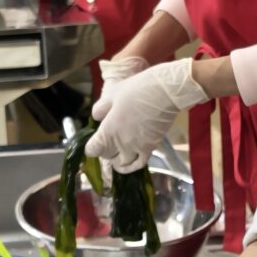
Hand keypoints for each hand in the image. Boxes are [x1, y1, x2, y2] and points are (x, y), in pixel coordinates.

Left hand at [86, 58, 204, 172]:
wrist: (166, 93)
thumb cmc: (137, 90)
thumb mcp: (112, 93)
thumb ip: (100, 108)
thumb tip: (97, 117)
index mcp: (109, 131)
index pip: (93, 150)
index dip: (91, 147)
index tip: (93, 141)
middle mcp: (122, 144)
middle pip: (107, 158)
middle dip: (105, 152)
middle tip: (107, 142)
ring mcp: (137, 148)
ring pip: (123, 164)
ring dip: (118, 161)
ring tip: (117, 155)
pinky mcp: (151, 148)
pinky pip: (139, 164)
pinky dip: (132, 166)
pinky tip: (130, 160)